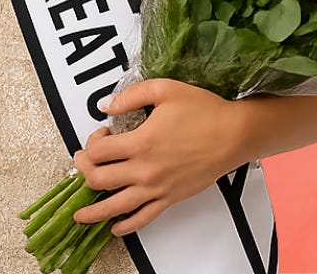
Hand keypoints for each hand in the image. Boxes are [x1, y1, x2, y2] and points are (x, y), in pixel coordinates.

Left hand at [71, 78, 248, 236]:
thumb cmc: (205, 112)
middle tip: (83, 163)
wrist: (235, 134)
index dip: (90, 141)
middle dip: (83, 171)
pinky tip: (115, 227)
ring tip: (80, 213)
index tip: (101, 134)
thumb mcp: (164, 90)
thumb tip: (106, 105)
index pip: (97, 151)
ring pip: (115, 206)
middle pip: (99, 179)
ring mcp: (158, 188)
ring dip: (93, 211)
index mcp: (140, 143)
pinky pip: (143, 218)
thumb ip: (130, 96)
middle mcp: (146, 170)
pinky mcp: (171, 198)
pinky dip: (126, 225)